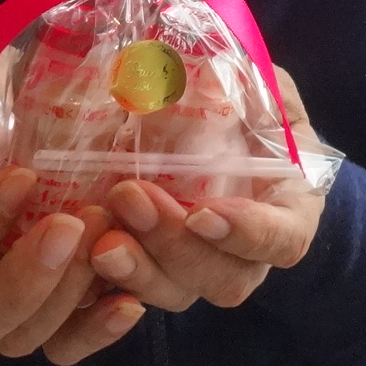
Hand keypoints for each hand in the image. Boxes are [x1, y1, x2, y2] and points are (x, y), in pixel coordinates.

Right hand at [0, 111, 145, 365]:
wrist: (17, 145)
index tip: (23, 177)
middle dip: (22, 281)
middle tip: (70, 226)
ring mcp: (9, 313)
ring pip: (25, 338)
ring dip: (67, 295)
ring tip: (109, 238)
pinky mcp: (54, 320)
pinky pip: (69, 346)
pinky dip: (98, 331)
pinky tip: (130, 301)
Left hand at [87, 66, 327, 313]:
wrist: (214, 126)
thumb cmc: (247, 106)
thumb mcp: (257, 85)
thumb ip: (244, 84)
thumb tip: (198, 72)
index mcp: (287, 209)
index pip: (283, 240)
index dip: (248, 236)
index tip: (204, 213)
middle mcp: (247, 253)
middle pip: (223, 278)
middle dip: (175, 246)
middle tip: (131, 197)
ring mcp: (198, 267)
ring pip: (176, 293)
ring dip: (137, 270)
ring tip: (99, 236)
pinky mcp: (154, 270)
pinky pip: (132, 293)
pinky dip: (103, 283)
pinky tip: (78, 252)